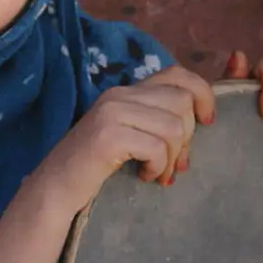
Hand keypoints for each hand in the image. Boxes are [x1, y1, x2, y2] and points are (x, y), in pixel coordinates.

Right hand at [31, 66, 214, 214]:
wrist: (55, 188)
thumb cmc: (96, 166)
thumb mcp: (132, 135)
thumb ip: (160, 121)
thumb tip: (207, 118)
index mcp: (126, 92)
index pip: (177, 74)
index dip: (203, 94)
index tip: (207, 121)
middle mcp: (118, 95)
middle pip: (182, 101)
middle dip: (187, 137)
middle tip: (174, 164)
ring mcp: (112, 113)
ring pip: (173, 125)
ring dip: (172, 157)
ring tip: (157, 173)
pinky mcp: (108, 136)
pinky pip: (157, 147)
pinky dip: (157, 167)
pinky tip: (143, 176)